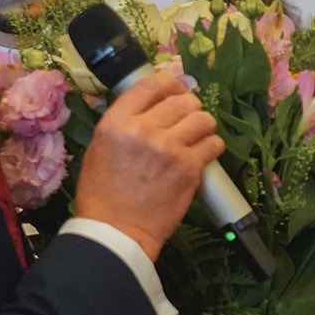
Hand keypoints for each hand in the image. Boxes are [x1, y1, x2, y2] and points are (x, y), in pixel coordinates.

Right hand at [74, 73, 223, 260]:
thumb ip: (124, 121)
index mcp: (117, 122)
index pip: (151, 85)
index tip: (174, 90)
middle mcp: (144, 129)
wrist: (117, 230)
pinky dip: (211, 147)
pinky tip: (203, 154)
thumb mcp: (100, 146)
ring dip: (203, 125)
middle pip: (182, 100)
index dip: (168, 84)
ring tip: (196, 136)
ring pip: (203, 119)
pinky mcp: (190, 168)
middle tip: (186, 118)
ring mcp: (170, 148)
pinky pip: (213, 144)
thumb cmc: (103, 192)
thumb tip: (151, 102)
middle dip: (188, 106)